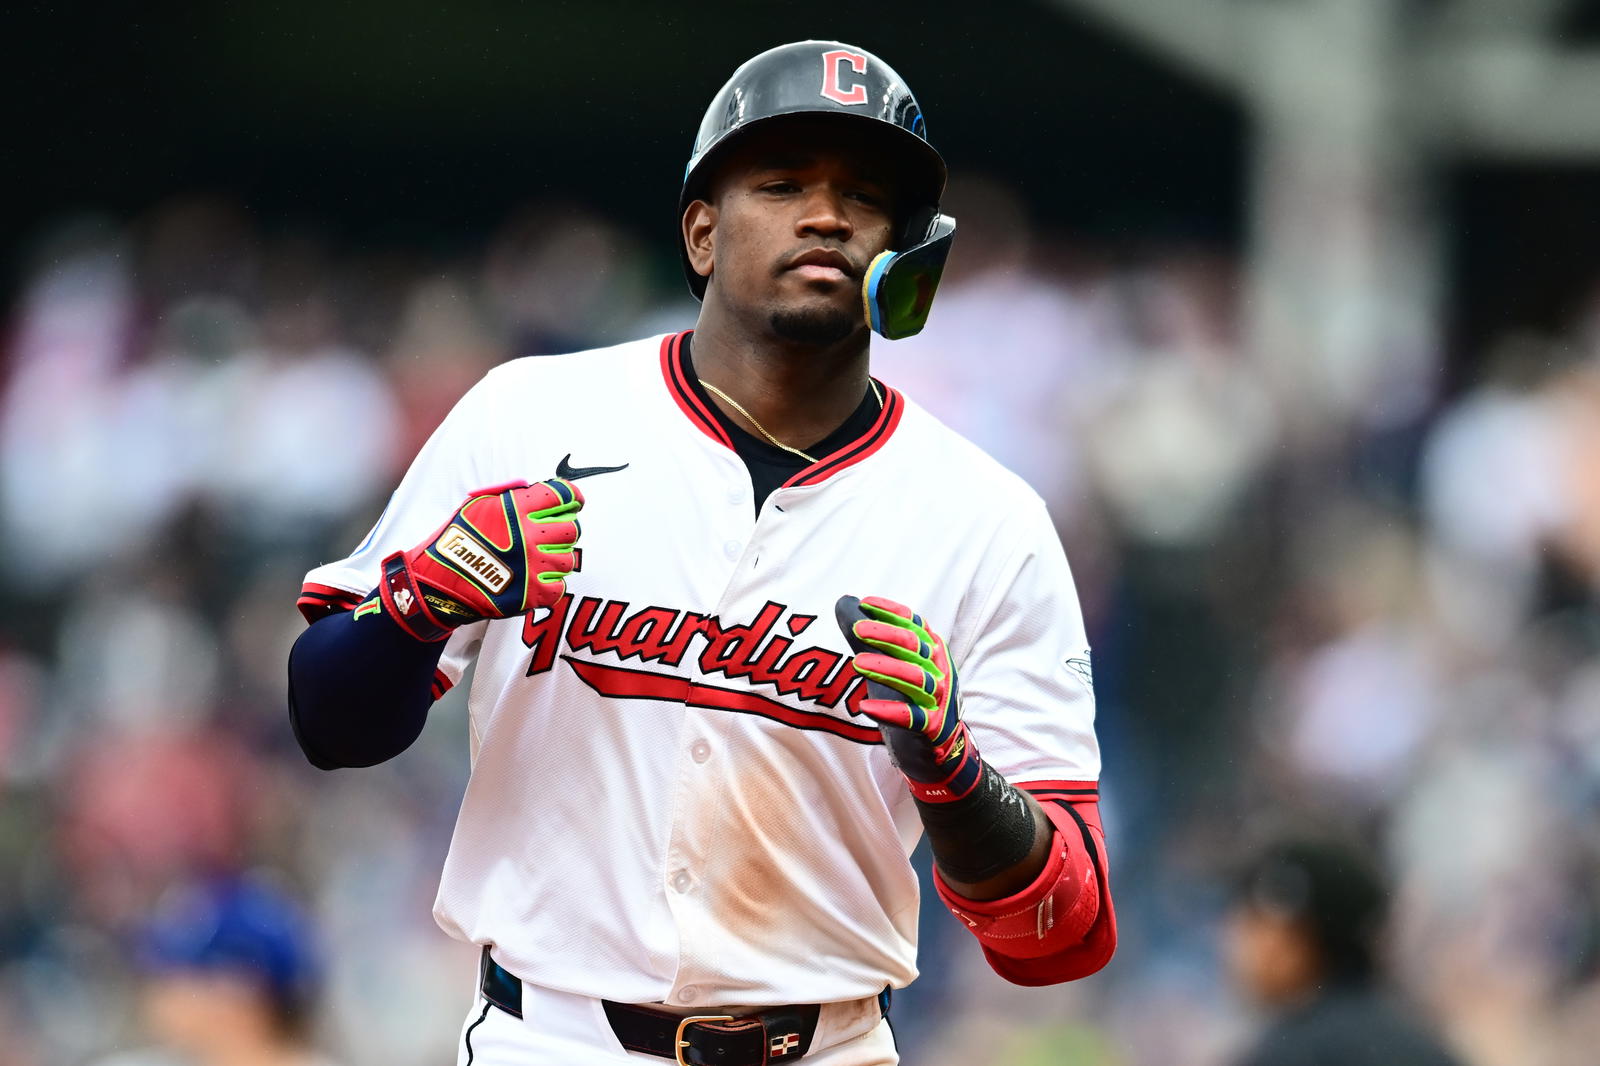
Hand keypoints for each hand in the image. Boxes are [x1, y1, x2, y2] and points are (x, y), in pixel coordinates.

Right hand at [377, 479, 583, 641]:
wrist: (436, 581)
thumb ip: (511, 496)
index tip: (573, 502)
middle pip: (571, 528)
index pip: (562, 495)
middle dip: (563, 530)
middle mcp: (529, 535)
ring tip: (537, 561)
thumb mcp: (478, 505)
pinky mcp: (532, 594)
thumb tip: (541, 491)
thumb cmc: (456, 541)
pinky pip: (559, 587)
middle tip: (551, 536)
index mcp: (517, 509)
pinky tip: (534, 580)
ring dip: (556, 559)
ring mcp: (533, 566)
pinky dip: (550, 585)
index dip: (571, 498)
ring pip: (568, 559)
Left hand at [835, 595, 981, 801]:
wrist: (939, 747)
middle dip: (887, 635)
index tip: (865, 604)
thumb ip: (868, 636)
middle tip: (858, 627)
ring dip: (887, 668)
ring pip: (916, 679)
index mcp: (932, 651)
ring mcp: (937, 699)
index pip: (914, 624)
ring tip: (857, 663)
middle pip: (915, 647)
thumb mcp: (892, 663)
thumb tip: (843, 603)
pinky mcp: (931, 727)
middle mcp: (939, 670)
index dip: (891, 612)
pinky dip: (890, 712)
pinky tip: (865, 707)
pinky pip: (912, 717)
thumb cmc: (910, 698)